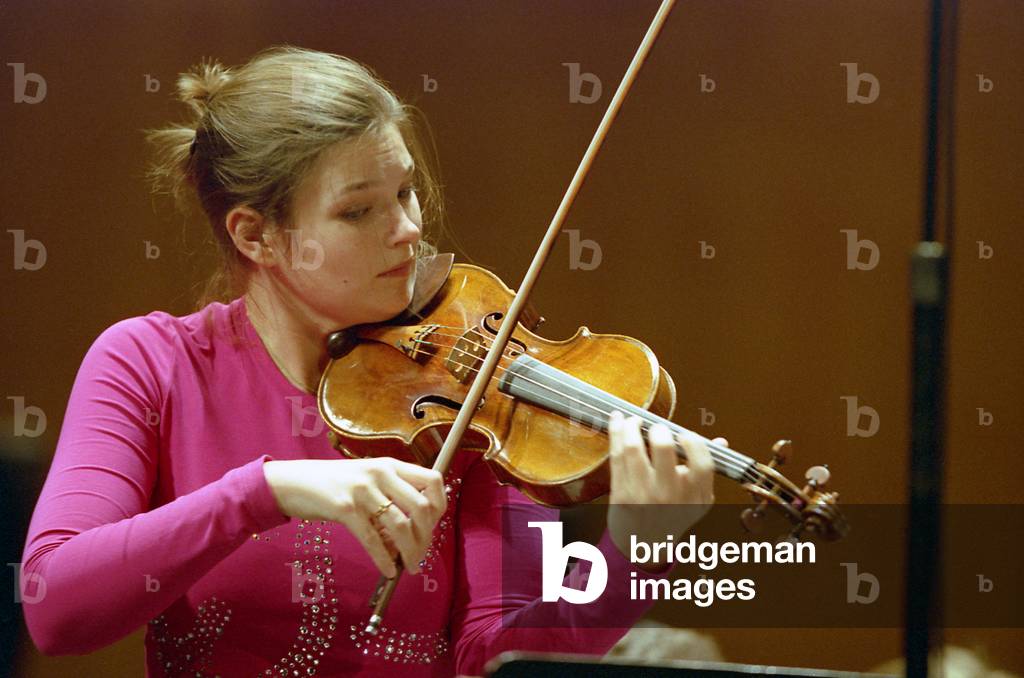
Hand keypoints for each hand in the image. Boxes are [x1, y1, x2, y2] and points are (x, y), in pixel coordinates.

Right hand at [262, 458, 445, 576]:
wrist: (292, 482)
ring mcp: (362, 489)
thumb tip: (418, 528)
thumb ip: (392, 493)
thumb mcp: (367, 478)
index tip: (432, 527)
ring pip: (400, 526)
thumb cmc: (333, 484)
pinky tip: (388, 570)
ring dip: (410, 551)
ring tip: (411, 566)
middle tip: (421, 555)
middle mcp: (380, 473)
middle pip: (421, 507)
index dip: (440, 507)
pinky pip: (372, 539)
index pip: (434, 480)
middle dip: (427, 537)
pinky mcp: (344, 508)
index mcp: (390, 465)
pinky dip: (384, 559)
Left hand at [606, 411, 724, 571]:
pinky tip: (617, 421)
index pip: (702, 464)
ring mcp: (643, 495)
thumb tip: (721, 442)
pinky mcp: (621, 494)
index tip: (685, 434)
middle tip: (657, 427)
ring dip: (631, 426)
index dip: (694, 443)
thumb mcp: (696, 499)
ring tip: (633, 421)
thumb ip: (705, 470)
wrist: (642, 545)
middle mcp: (670, 496)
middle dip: (659, 429)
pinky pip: (617, 456)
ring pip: (634, 448)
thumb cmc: (671, 515)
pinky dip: (615, 433)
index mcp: (695, 497)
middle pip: (664, 449)